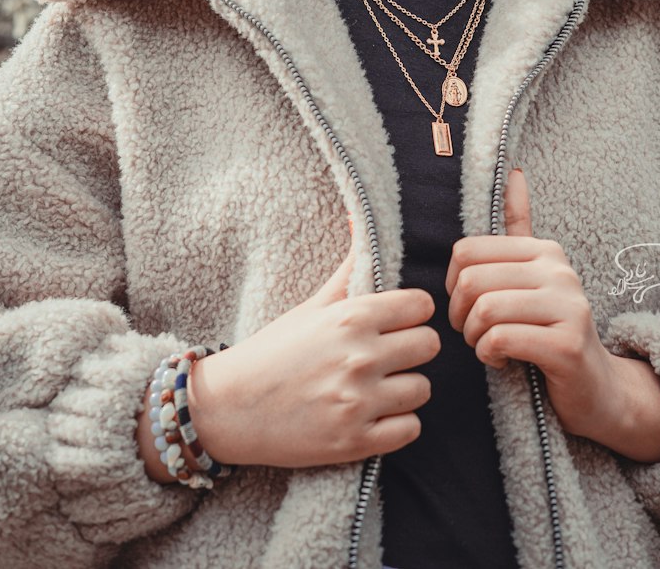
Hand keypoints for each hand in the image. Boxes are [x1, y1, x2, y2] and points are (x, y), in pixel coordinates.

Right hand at [186, 234, 440, 468]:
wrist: (228, 408)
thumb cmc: (273, 351)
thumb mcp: (312, 305)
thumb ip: (349, 268)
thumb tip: (360, 218)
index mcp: (350, 317)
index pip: (422, 306)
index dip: (412, 314)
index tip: (397, 323)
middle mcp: (359, 357)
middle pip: (430, 345)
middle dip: (412, 350)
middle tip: (390, 356)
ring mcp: (358, 402)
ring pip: (423, 389)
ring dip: (405, 389)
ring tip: (379, 388)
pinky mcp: (354, 442)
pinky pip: (411, 430)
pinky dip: (397, 425)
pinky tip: (374, 415)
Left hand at [445, 167, 615, 437]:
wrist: (599, 389)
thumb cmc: (552, 333)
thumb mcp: (536, 278)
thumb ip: (521, 227)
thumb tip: (514, 171)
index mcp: (545, 251)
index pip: (466, 251)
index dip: (453, 285)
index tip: (469, 308)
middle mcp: (560, 271)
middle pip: (471, 281)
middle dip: (461, 316)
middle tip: (474, 333)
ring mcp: (568, 307)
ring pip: (484, 311)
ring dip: (475, 339)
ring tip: (489, 347)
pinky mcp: (566, 345)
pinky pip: (500, 340)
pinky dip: (490, 356)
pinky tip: (503, 362)